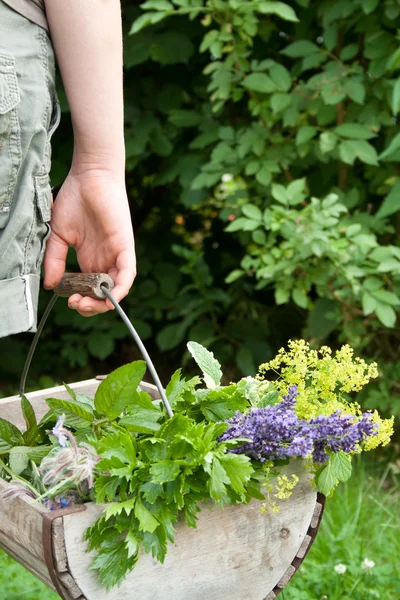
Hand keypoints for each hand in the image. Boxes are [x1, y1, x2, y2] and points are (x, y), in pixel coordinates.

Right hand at [43, 169, 135, 316]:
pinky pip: (128, 273)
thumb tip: (50, 285)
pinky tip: (110, 298)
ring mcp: (116, 254)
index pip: (89, 289)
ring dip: (103, 301)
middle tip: (75, 305)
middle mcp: (105, 260)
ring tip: (86, 304)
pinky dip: (121, 288)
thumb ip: (55, 260)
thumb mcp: (59, 235)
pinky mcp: (125, 246)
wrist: (89, 176)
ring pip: (116, 288)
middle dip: (90, 305)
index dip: (81, 299)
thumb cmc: (75, 200)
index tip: (67, 301)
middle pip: (104, 293)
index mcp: (90, 259)